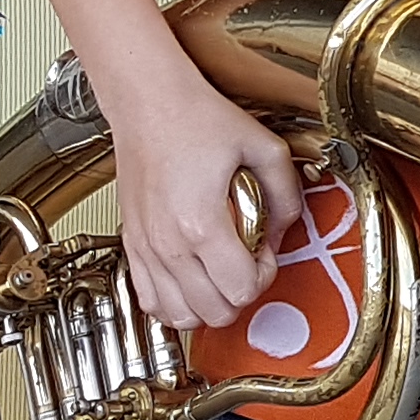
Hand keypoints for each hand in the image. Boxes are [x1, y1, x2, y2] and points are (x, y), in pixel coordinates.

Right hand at [110, 72, 302, 330]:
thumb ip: (287, 193)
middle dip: (242, 293)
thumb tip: (286, 226)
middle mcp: (169, 243)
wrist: (149, 103)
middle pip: (214, 313)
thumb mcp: (264, 147)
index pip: (241, 289)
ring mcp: (146, 247)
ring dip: (209, 305)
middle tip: (249, 263)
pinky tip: (192, 282)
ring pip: (179, 316)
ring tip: (221, 274)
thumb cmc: (195, 118)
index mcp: (202, 224)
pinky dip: (174, 303)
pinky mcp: (132, 244)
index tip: (266, 252)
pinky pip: (149, 301)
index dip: (265, 276)